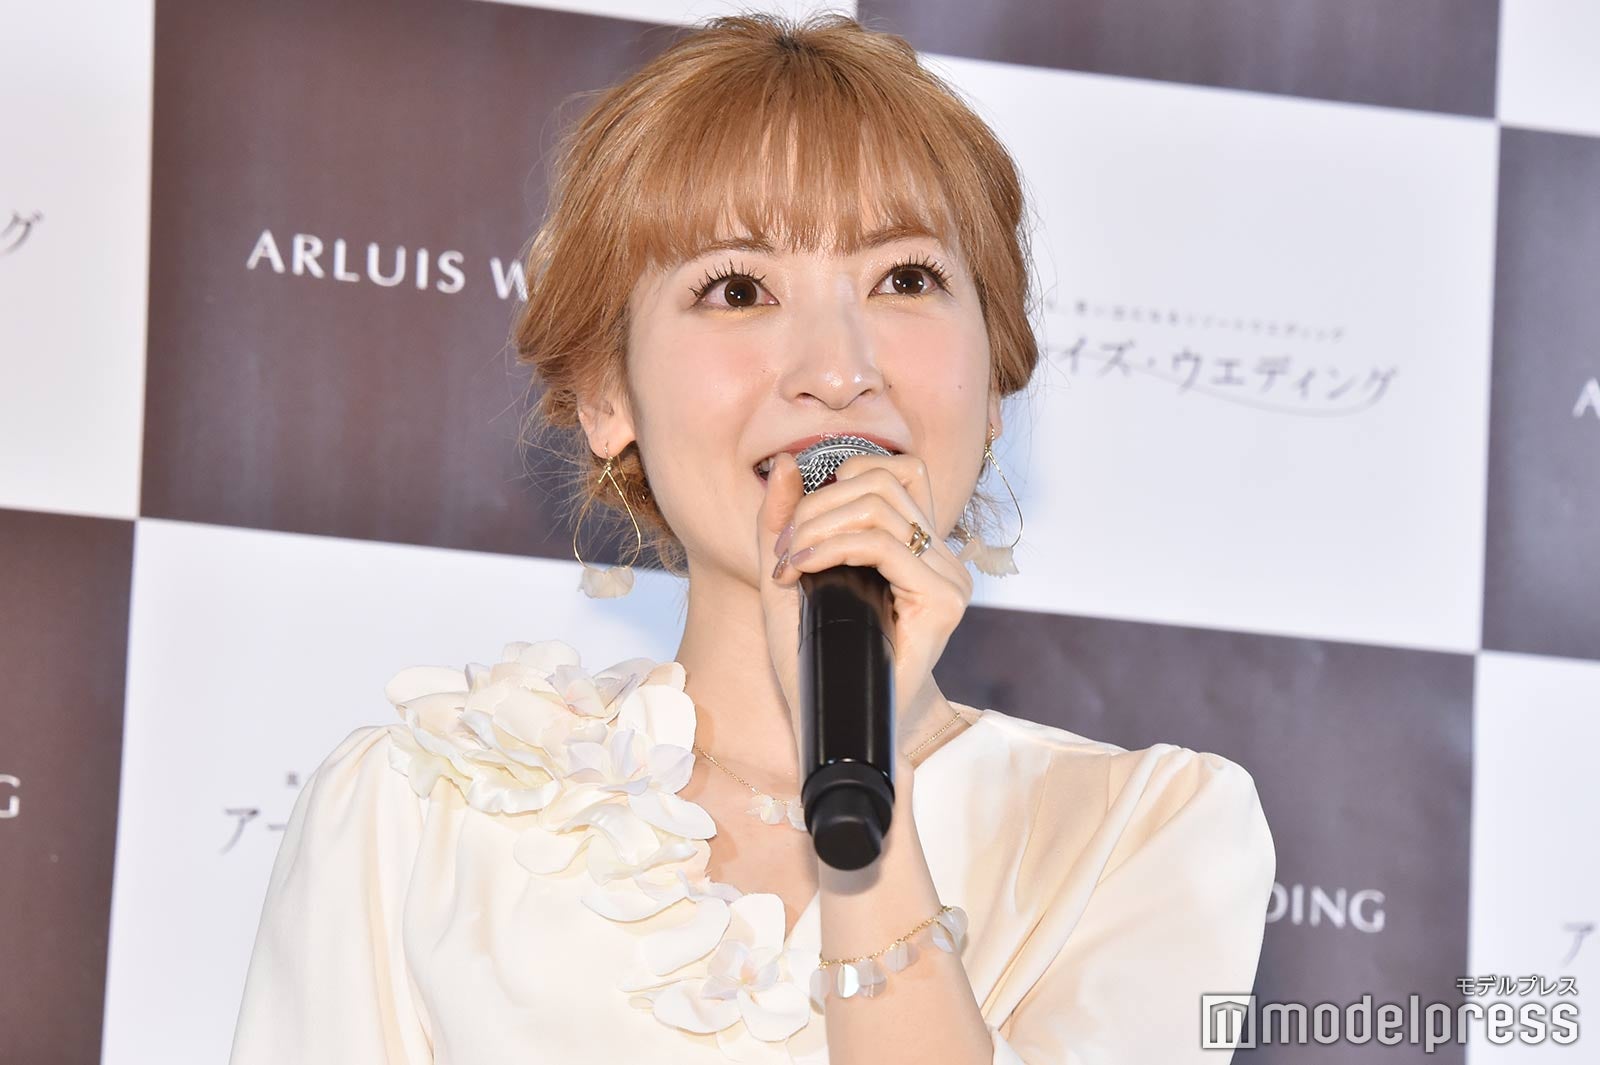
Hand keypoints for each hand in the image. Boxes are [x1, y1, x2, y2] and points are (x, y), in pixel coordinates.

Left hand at [756, 450, 974, 783]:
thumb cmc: (813, 664)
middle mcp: (943, 559)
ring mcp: (949, 579)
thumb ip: (783, 523)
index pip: (893, 472)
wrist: (833, 731)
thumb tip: (784, 462)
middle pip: (883, 479)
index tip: (791, 533)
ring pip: (881, 504)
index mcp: (918, 550)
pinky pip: (883, 543)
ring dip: (818, 525)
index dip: (836, 483)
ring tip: (789, 564)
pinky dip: (832, 546)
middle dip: (818, 504)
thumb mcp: (788, 580)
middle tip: (783, 551)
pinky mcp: (944, 601)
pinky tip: (802, 570)